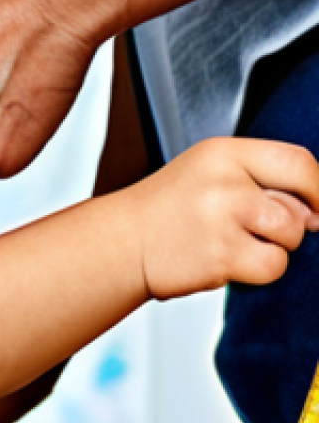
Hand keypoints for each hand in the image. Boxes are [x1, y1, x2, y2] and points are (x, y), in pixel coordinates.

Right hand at [124, 138, 318, 298]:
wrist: (123, 241)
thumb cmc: (171, 209)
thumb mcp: (210, 172)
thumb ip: (261, 179)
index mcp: (222, 152)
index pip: (298, 162)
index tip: (317, 207)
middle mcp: (223, 181)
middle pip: (299, 205)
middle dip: (290, 223)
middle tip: (249, 226)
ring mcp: (221, 218)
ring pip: (290, 237)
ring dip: (274, 247)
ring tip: (233, 241)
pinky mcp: (220, 255)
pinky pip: (273, 266)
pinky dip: (258, 269)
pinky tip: (226, 260)